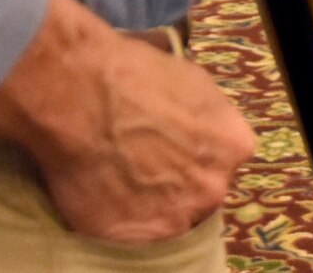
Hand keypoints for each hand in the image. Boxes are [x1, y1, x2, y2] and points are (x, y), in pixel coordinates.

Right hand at [0, 0, 255, 242]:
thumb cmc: (132, 74)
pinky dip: (121, 218)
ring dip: (151, 201)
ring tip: (120, 173)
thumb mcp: (191, 80)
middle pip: (201, 189)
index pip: (224, 158)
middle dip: (179, 178)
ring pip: (170, 216)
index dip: (198, 151)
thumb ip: (207, 118)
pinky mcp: (135, 237)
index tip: (177, 145)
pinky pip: (134, 234)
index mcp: (232, 144)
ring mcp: (175, 217)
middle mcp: (212, 186)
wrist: (79, 93)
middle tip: (146, 159)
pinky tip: (103, 190)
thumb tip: (202, 131)